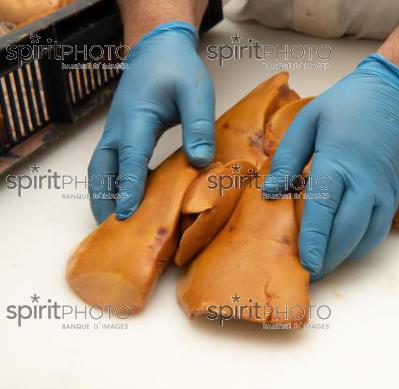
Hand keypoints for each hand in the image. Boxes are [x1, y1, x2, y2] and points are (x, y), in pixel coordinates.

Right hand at [88, 22, 214, 222]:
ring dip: (105, 195)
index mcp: (136, 119)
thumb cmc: (176, 69)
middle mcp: (119, 129)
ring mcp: (117, 132)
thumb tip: (200, 162)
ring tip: (116, 225)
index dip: (128, 188)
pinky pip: (112, 164)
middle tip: (114, 232)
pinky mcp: (122, 134)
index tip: (127, 215)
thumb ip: (197, 125)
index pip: (130, 159)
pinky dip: (114, 184)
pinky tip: (129, 200)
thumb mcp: (195, 92)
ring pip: (102, 169)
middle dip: (105, 201)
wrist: (157, 49)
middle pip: (102, 171)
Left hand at [263, 54, 398, 279]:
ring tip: (321, 264)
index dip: (313, 241)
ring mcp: (383, 193)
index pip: (322, 211)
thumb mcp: (310, 120)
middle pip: (345, 233)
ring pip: (365, 238)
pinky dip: (360, 246)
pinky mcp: (393, 197)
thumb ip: (288, 157)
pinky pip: (377, 231)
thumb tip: (271, 193)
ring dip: (343, 256)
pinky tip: (342, 246)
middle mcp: (364, 184)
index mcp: (338, 163)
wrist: (398, 96)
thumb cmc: (350, 104)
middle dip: (327, 258)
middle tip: (307, 272)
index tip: (305, 265)